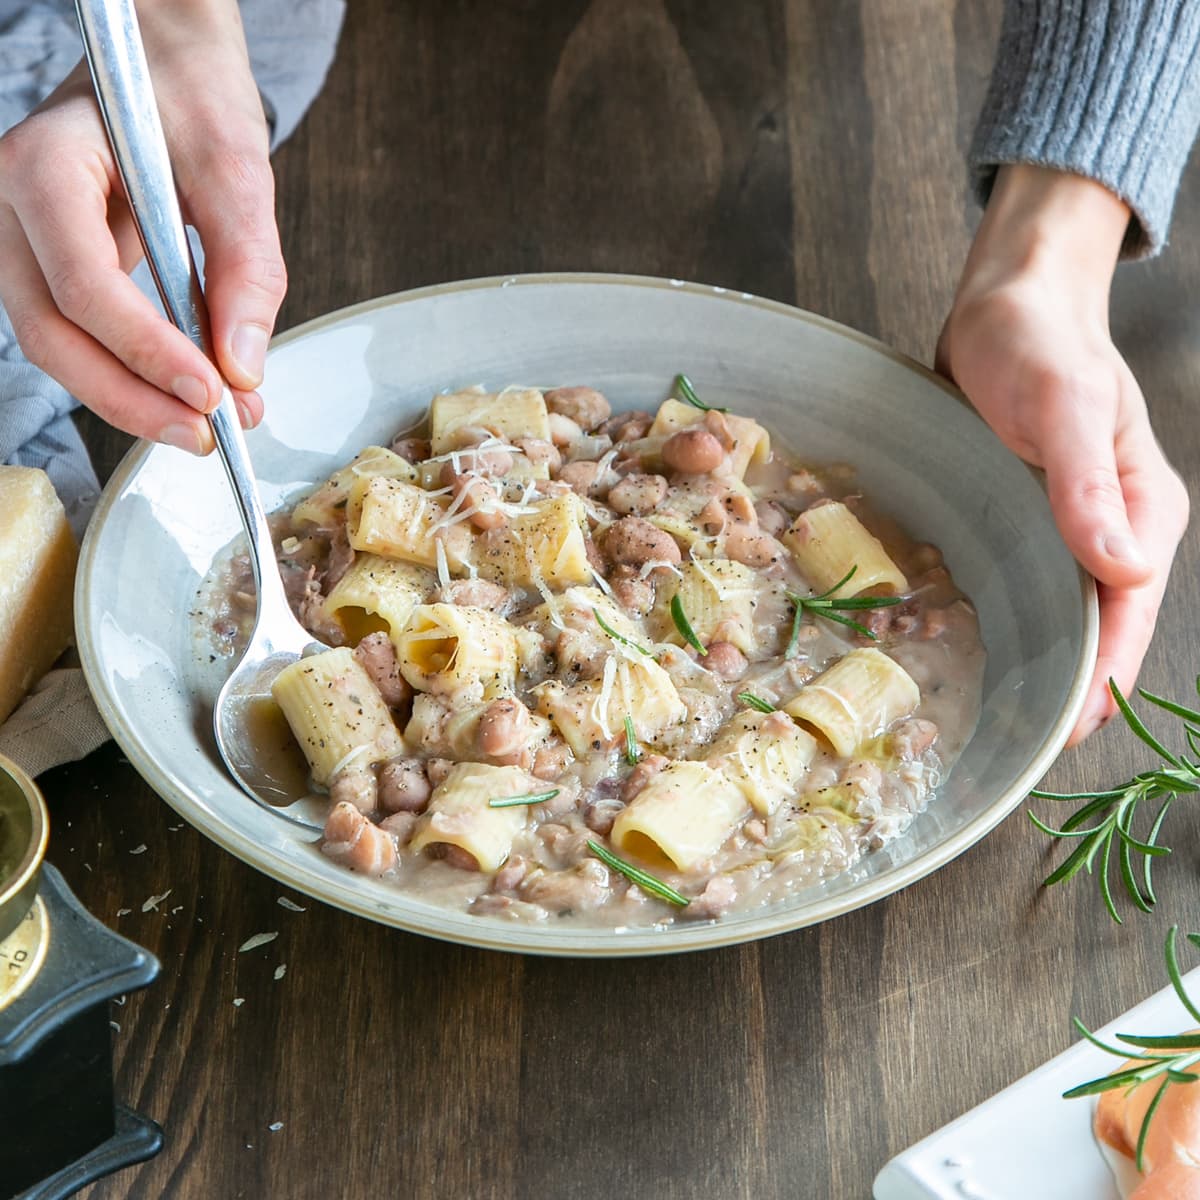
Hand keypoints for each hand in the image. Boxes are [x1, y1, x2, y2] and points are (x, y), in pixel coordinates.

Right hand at [0, 0, 284, 453]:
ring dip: (134, 400)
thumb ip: (246, 269)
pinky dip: (135, 376)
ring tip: (214, 426)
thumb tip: (244, 368)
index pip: (85, 284)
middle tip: (211, 436)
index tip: (214, 394)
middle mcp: (13, 208)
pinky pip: (80, 338)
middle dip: (134, 399)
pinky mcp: (52, 269)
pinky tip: (195, 396)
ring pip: (57, 348)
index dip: (148, 351)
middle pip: (53, 334)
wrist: (163, 66)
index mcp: (44, 166)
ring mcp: (23, 243)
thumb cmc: (189, 97)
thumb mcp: (237, 170)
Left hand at [938, 165, 1188, 744]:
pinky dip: (1015, 612)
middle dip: (1075, 681)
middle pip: (1102, 620)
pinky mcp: (1028, 512)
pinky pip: (1028, 575)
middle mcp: (1111, 524)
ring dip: (1045, 654)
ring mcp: (1068, 521)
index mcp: (1143, 508)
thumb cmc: (1039, 343)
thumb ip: (1089, 485)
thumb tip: (1121, 569)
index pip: (1131, 610)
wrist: (1006, 301)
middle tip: (1030, 739)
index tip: (1074, 728)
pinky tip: (983, 639)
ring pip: (1065, 604)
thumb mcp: (1065, 406)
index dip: (1108, 674)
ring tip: (1006, 709)